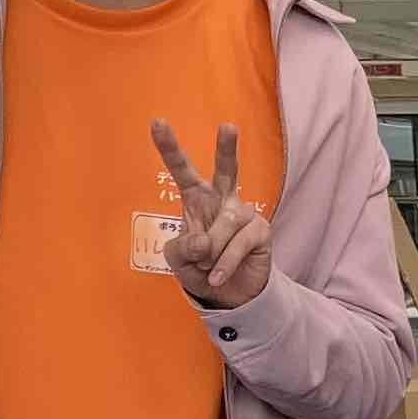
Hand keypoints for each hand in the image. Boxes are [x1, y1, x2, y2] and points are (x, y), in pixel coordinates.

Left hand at [152, 118, 271, 308]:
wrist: (228, 296)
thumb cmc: (200, 270)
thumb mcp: (178, 261)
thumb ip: (182, 248)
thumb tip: (204, 242)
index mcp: (195, 199)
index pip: (181, 170)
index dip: (169, 147)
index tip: (157, 122)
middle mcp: (222, 200)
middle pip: (226, 170)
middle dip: (226, 149)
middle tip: (228, 126)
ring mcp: (243, 214)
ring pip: (225, 224)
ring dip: (211, 252)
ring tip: (208, 268)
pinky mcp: (260, 231)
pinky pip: (239, 243)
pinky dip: (225, 263)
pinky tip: (218, 275)